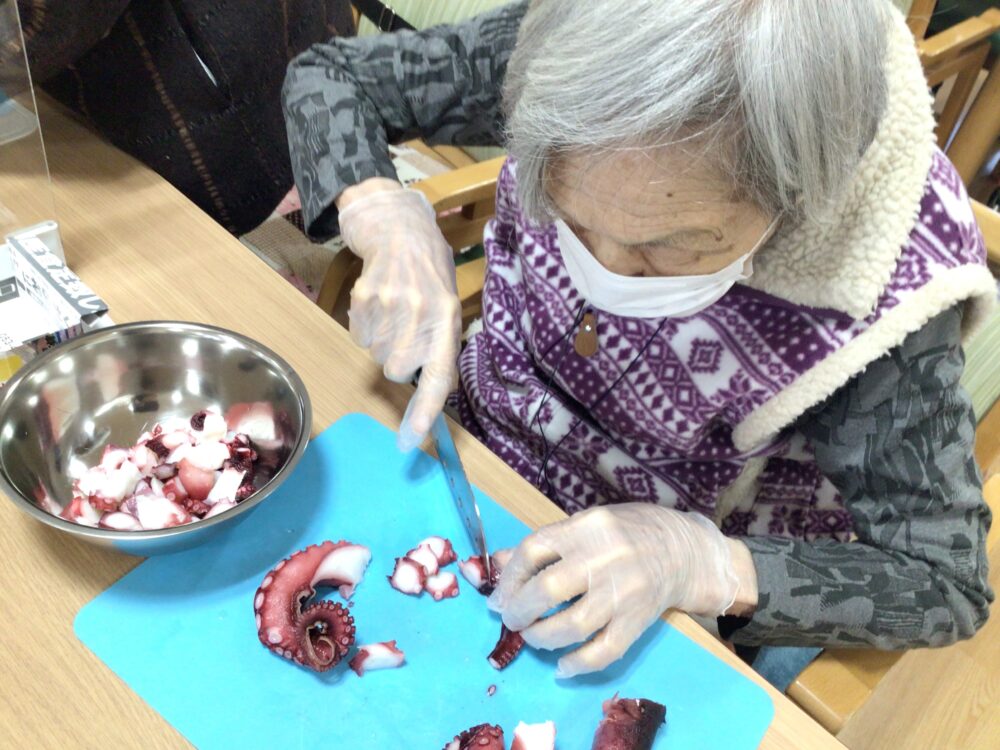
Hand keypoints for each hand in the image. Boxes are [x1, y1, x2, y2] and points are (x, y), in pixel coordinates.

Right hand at [337, 182, 460, 450]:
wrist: (398, 226)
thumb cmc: (428, 271)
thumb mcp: (448, 303)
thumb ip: (439, 343)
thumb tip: (430, 388)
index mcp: (448, 320)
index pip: (439, 376)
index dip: (424, 413)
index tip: (409, 443)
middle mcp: (422, 315)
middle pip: (397, 371)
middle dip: (396, 359)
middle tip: (404, 330)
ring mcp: (392, 306)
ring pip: (375, 354)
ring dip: (380, 339)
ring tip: (392, 308)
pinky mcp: (365, 298)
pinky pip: (358, 334)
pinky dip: (364, 323)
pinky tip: (376, 300)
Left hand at [487, 503, 755, 677]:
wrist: (684, 550)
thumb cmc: (626, 533)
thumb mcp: (585, 525)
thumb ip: (544, 545)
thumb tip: (495, 565)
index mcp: (587, 527)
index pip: (534, 550)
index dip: (509, 577)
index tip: (498, 596)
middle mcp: (605, 557)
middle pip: (549, 589)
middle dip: (520, 611)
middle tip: (512, 620)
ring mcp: (624, 591)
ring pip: (573, 625)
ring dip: (542, 638)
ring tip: (533, 637)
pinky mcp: (639, 620)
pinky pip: (604, 651)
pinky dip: (577, 664)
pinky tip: (561, 666)